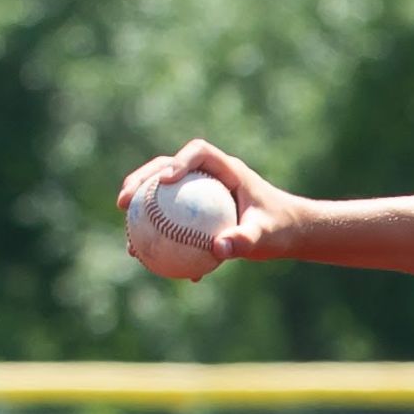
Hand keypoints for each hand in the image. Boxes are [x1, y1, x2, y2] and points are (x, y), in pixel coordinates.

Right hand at [115, 139, 312, 267]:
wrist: (289, 232)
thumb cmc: (280, 228)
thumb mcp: (266, 235)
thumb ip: (244, 239)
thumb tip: (219, 249)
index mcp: (227, 170)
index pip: (199, 152)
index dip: (178, 162)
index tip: (164, 181)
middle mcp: (209, 176)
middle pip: (167, 168)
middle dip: (141, 181)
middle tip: (124, 202)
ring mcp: (201, 192)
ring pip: (164, 196)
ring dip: (142, 212)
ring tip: (129, 237)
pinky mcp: (198, 212)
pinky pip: (173, 221)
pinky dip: (160, 236)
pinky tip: (150, 261)